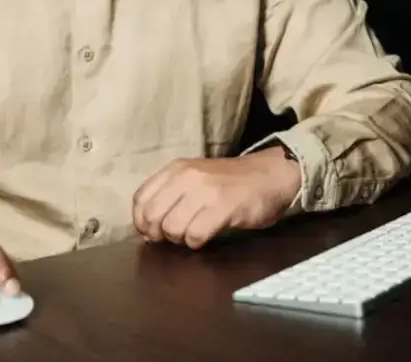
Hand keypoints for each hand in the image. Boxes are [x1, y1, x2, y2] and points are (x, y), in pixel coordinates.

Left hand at [132, 147, 301, 248]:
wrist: (270, 175)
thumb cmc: (230, 182)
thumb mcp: (195, 178)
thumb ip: (170, 195)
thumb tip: (146, 229)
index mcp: (177, 169)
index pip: (140, 200)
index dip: (141, 222)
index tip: (153, 231)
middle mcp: (188, 177)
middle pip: (152, 217)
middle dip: (160, 234)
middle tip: (176, 235)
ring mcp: (206, 191)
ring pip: (172, 228)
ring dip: (181, 239)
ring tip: (195, 231)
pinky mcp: (224, 207)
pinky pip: (195, 235)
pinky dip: (198, 242)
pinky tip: (208, 235)